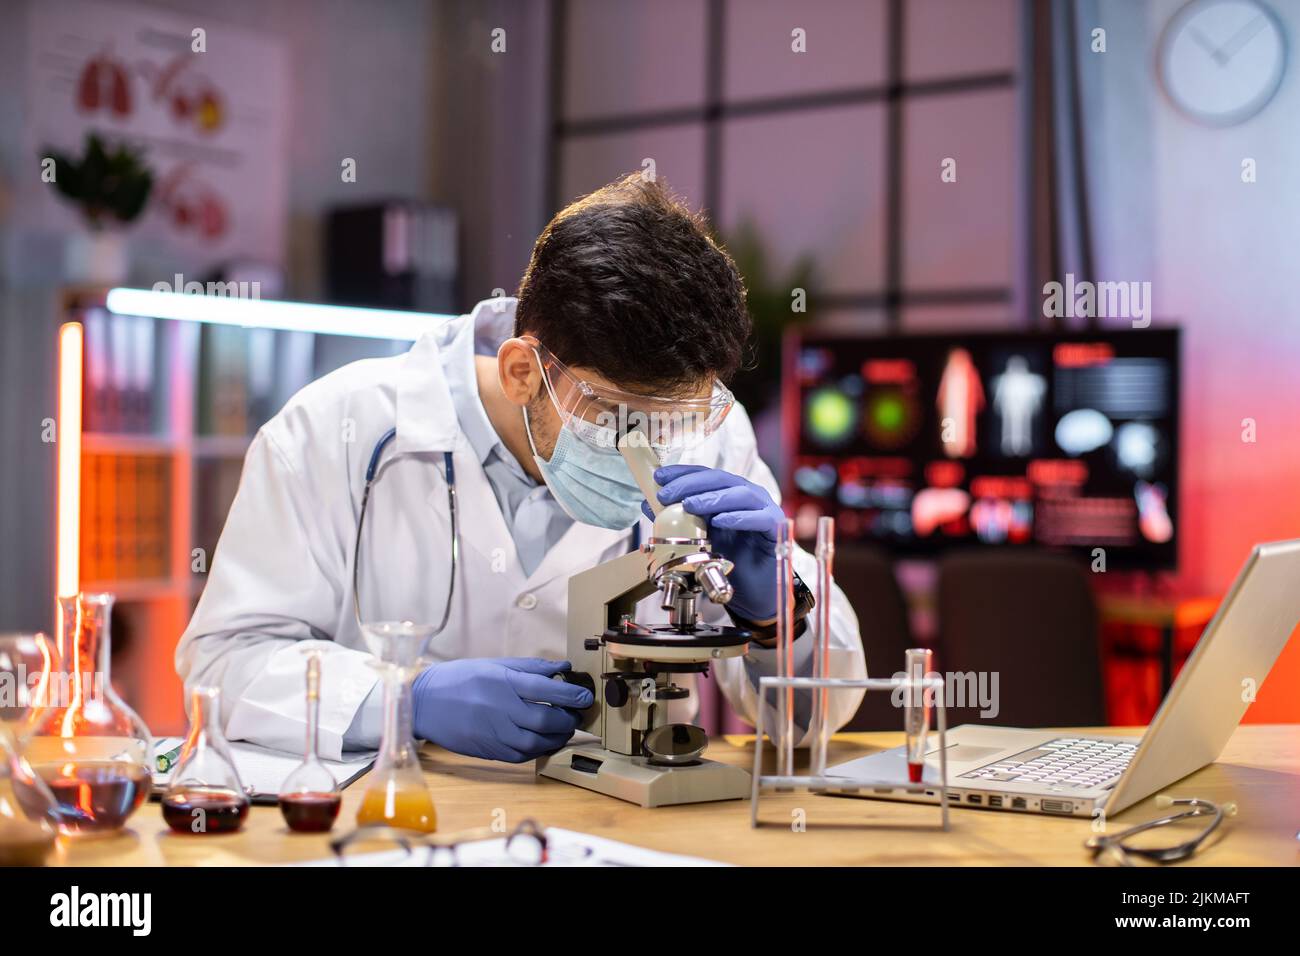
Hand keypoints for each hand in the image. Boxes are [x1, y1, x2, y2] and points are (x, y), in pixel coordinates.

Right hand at [410, 657, 592, 762]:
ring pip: (538, 741)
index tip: (585, 696)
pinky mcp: (489, 751)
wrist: (424, 703)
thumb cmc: (460, 679)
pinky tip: (544, 740)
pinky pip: (523, 755)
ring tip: (564, 728)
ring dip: (558, 737)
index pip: (547, 689)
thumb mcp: (494, 664)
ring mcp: (494, 733)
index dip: (572, 694)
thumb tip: (563, 666)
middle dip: (568, 719)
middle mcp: (501, 709)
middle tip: (575, 714)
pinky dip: (539, 749)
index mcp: (503, 682)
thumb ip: (530, 667)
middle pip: (546, 719)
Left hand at [645, 464, 782, 621]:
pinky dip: (739, 517)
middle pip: (721, 479)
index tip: (659, 477)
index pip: (705, 475)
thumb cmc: (731, 561)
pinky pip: (759, 518)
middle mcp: (748, 496)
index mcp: (730, 494)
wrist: (755, 592)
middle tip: (668, 494)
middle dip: (691, 484)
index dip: (682, 473)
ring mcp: (765, 510)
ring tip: (690, 505)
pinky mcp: (776, 528)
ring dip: (712, 498)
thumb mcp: (698, 538)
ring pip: (740, 494)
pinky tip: (721, 520)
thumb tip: (649, 504)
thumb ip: (678, 520)